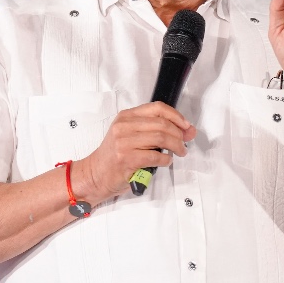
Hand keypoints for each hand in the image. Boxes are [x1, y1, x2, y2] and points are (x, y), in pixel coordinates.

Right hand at [74, 102, 195, 202]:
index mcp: (126, 116)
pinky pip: (155, 156)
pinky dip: (165, 159)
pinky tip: (165, 161)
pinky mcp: (127, 159)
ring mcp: (124, 142)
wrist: (95, 174)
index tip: (186, 126)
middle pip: (162, 124)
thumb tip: (188, 130)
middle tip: (184, 143)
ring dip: (176, 146)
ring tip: (179, 152)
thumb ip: (157, 131)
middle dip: (179, 134)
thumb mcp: (132, 136)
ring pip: (161, 138)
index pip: (157, 108)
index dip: (176, 116)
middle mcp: (124, 126)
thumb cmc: (115, 156)